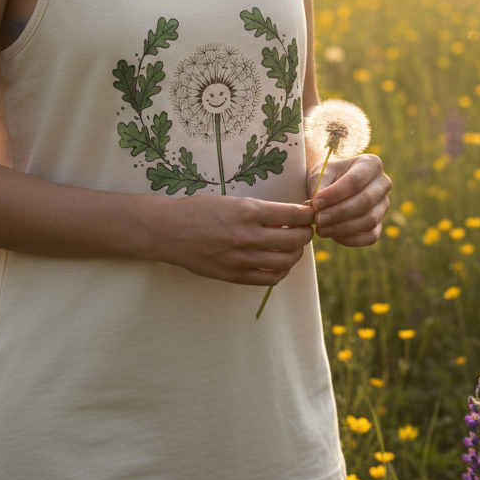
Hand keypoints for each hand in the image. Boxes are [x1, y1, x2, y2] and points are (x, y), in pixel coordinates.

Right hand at [152, 195, 315, 285]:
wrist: (169, 231)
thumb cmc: (201, 210)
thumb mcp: (233, 201)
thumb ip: (262, 211)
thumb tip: (292, 217)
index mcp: (248, 210)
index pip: (294, 214)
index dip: (308, 215)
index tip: (310, 214)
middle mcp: (247, 235)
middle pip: (295, 240)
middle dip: (306, 234)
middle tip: (304, 230)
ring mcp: (241, 258)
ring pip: (286, 261)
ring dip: (296, 253)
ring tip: (291, 246)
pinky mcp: (234, 275)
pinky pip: (269, 279)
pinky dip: (281, 271)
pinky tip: (278, 262)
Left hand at [309, 154, 391, 246]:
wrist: (331, 183)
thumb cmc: (327, 176)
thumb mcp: (320, 175)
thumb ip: (319, 189)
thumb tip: (315, 209)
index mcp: (371, 164)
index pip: (355, 181)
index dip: (334, 195)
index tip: (315, 204)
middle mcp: (383, 183)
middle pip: (365, 202)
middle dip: (339, 213)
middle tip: (318, 220)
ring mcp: (384, 204)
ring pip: (370, 220)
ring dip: (344, 228)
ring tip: (322, 229)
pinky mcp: (380, 223)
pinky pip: (371, 236)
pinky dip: (352, 240)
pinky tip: (334, 236)